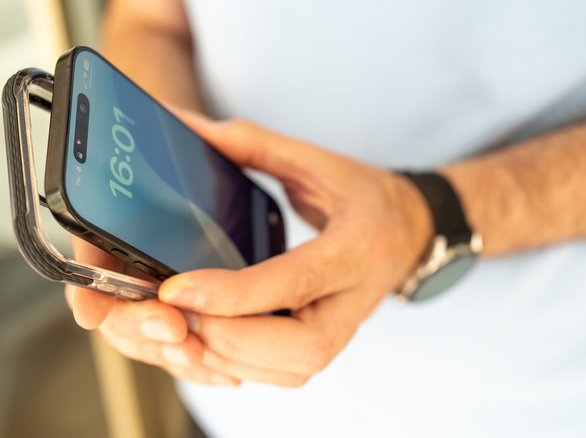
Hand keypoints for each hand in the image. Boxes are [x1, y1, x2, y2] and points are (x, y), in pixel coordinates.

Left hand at [66, 112, 433, 386]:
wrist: (410, 231)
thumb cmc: (362, 195)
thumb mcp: (315, 160)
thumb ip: (252, 145)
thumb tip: (188, 127)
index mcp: (355, 247)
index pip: (295, 280)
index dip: (235, 293)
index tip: (176, 287)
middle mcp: (355, 299)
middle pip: (299, 345)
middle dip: (229, 335)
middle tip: (175, 311)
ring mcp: (344, 330)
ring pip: (291, 370)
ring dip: (228, 357)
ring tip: (182, 325)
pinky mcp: (329, 346)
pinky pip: (287, 376)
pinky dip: (242, 367)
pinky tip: (209, 341)